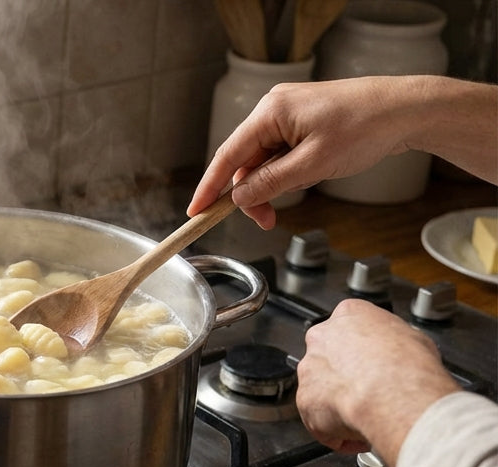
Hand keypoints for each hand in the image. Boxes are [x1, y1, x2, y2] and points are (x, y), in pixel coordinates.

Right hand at [190, 77, 415, 228]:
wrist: (406, 110)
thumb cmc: (365, 127)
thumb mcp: (313, 164)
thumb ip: (271, 183)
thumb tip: (238, 198)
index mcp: (270, 112)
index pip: (227, 156)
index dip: (209, 187)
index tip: (196, 212)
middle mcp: (274, 109)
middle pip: (245, 161)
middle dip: (253, 193)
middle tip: (267, 221)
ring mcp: (289, 114)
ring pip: (264, 160)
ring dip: (273, 185)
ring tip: (297, 195)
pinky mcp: (303, 122)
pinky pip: (281, 154)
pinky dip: (287, 173)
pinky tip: (306, 178)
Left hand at [296, 299, 459, 465]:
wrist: (393, 394)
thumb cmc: (408, 366)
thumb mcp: (415, 340)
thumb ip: (395, 343)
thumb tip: (403, 353)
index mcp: (350, 315)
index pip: (351, 330)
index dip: (365, 352)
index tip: (375, 364)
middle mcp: (322, 339)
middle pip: (330, 358)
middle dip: (348, 377)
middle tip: (371, 392)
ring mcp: (309, 370)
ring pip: (322, 390)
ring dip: (341, 405)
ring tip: (369, 416)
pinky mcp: (305, 401)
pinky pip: (321, 422)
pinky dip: (338, 433)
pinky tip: (361, 435)